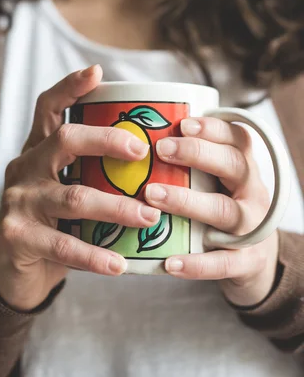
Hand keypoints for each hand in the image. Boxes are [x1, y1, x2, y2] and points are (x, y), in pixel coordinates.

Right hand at [0, 64, 160, 311]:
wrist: (15, 270)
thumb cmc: (55, 222)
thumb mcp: (68, 188)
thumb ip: (95, 173)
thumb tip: (159, 163)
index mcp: (38, 149)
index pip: (48, 108)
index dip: (70, 87)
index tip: (97, 72)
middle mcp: (24, 167)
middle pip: (64, 140)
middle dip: (107, 140)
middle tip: (143, 153)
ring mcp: (18, 200)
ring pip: (72, 196)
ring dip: (116, 207)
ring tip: (149, 217)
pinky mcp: (16, 235)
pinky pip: (62, 244)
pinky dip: (95, 255)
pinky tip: (119, 264)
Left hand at [144, 117, 278, 306]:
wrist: (254, 259)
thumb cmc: (219, 205)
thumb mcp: (215, 179)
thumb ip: (189, 160)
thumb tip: (134, 136)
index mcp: (244, 166)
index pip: (237, 138)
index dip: (212, 128)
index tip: (183, 124)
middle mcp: (253, 192)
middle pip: (234, 165)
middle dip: (197, 154)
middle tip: (161, 149)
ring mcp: (253, 227)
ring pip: (225, 211)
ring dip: (188, 201)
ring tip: (152, 195)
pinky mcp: (246, 261)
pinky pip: (222, 263)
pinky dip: (196, 263)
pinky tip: (169, 262)